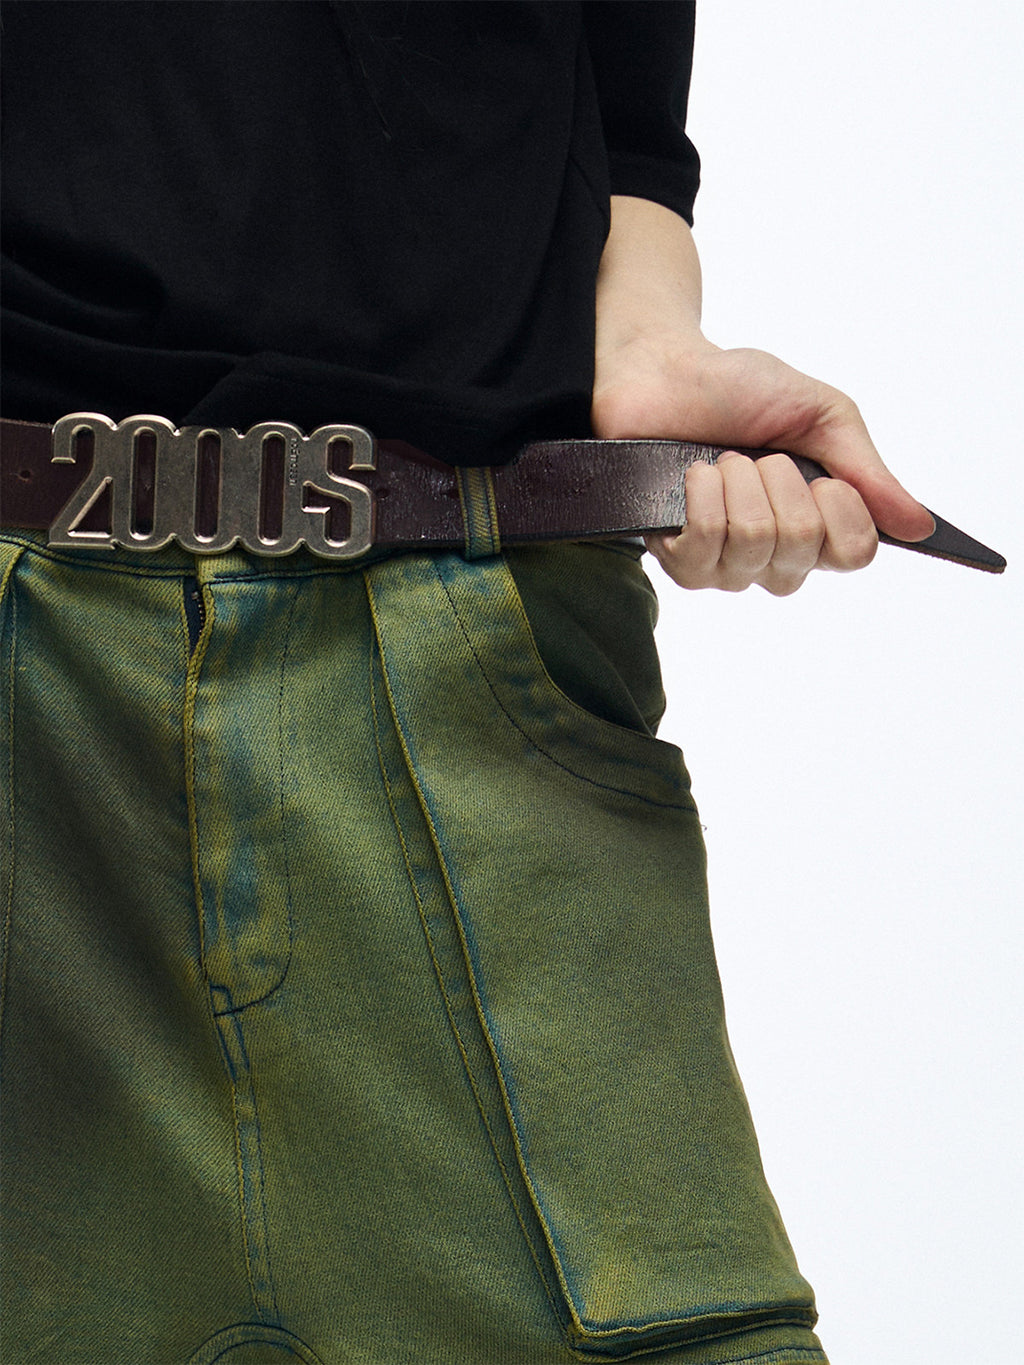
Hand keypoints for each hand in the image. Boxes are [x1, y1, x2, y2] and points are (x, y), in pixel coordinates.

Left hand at [592, 198, 933, 594]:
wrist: (663, 368)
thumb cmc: (738, 389)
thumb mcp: (819, 414)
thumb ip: (866, 471)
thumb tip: (917, 525)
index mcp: (817, 520)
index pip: (854, 554)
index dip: (844, 515)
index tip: (825, 477)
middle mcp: (773, 553)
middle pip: (802, 550)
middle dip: (783, 483)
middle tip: (761, 455)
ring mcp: (724, 563)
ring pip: (753, 547)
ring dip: (740, 485)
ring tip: (722, 460)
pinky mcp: (677, 559)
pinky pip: (703, 553)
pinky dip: (703, 500)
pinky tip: (693, 478)